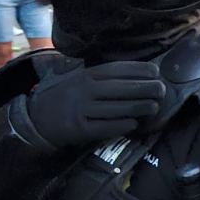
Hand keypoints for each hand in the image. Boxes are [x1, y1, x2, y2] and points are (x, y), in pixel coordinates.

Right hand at [25, 61, 164, 148]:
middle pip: (121, 88)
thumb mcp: (80, 79)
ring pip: (116, 109)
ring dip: (139, 108)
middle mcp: (85, 90)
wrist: (37, 118)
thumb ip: (103, 76)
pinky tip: (134, 123)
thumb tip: (138, 74)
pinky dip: (122, 125)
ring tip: (154, 107)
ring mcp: (81, 110)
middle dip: (145, 89)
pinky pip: (106, 127)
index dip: (139, 70)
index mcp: (87, 75)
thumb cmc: (67, 96)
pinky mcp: (79, 129)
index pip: (117, 70)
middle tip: (161, 91)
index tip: (156, 72)